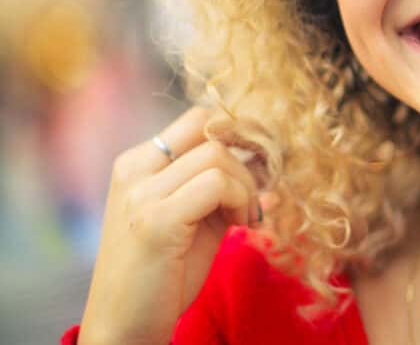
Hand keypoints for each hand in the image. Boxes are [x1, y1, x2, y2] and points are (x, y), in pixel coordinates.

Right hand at [79, 107, 266, 344]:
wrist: (126, 327)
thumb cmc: (165, 274)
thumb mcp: (199, 219)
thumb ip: (225, 188)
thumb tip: (269, 164)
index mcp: (138, 164)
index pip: (198, 119)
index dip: (238, 134)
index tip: (260, 163)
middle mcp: (134, 170)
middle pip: (210, 129)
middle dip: (247, 157)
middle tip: (258, 193)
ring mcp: (141, 193)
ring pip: (217, 155)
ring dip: (246, 185)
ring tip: (246, 216)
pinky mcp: (155, 220)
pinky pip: (216, 184)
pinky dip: (241, 200)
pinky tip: (242, 224)